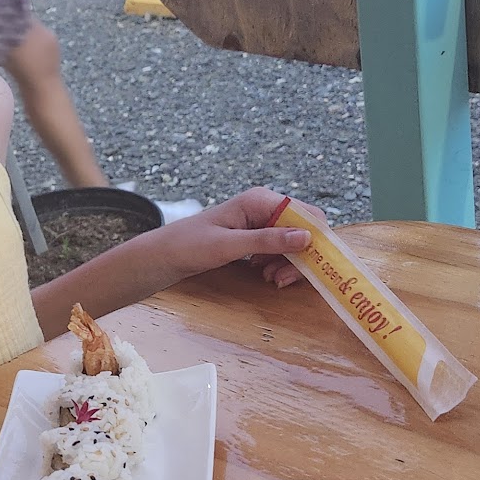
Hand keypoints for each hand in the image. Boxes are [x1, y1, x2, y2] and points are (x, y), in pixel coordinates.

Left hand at [167, 188, 312, 288]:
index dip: (316, 240)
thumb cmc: (189, 245)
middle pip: (304, 230)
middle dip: (300, 256)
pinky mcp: (256, 234)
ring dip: (289, 263)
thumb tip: (306, 238)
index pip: (308, 215)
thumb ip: (267, 240)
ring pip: (294, 242)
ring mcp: (261, 220)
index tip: (310, 266)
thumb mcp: (228, 245)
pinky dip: (278, 263)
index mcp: (260, 200)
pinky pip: (280, 248)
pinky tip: (265, 274)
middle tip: (281, 279)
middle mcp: (265, 206)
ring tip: (270, 279)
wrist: (164, 255)